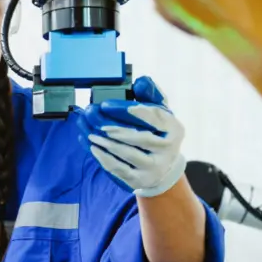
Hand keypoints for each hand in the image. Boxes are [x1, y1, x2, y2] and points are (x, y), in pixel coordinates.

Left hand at [77, 76, 186, 196]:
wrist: (162, 169)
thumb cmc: (157, 134)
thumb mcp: (160, 113)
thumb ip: (151, 95)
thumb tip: (140, 81)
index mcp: (174, 129)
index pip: (151, 117)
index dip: (126, 110)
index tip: (105, 104)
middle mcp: (167, 150)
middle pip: (136, 136)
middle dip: (109, 124)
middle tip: (90, 114)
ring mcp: (153, 167)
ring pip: (125, 152)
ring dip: (103, 140)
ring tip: (87, 129)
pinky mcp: (138, 180)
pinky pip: (117, 168)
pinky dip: (102, 156)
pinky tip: (91, 145)